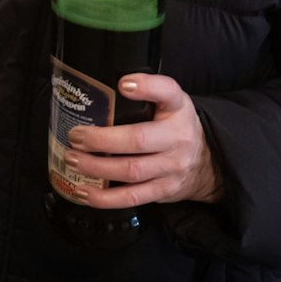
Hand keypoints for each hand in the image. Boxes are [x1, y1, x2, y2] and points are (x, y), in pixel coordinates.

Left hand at [62, 73, 222, 207]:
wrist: (207, 163)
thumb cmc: (175, 126)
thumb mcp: (170, 102)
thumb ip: (146, 92)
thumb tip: (98, 87)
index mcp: (177, 108)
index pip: (167, 91)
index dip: (146, 87)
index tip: (123, 84)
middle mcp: (177, 137)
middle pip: (138, 139)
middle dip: (101, 140)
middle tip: (76, 136)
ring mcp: (171, 168)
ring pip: (131, 170)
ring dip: (96, 167)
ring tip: (73, 159)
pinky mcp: (163, 191)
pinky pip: (131, 197)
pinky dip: (104, 198)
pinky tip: (84, 190)